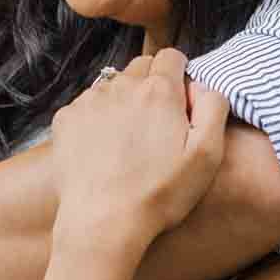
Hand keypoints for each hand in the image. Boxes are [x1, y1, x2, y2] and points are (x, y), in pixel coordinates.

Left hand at [49, 49, 228, 258]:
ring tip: (128, 141)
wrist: (103, 222)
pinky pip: (86, 105)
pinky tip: (102, 149)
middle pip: (141, 67)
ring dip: (123, 101)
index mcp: (159, 91)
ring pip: (112, 85)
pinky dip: (96, 118)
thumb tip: (203, 84)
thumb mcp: (208, 155)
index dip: (179, 76)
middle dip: (152, 85)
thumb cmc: (160, 193)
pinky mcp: (65, 118)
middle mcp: (122, 85)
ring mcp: (89, 100)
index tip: (180, 103)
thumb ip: (214, 107)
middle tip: (156, 125)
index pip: (172, 57)